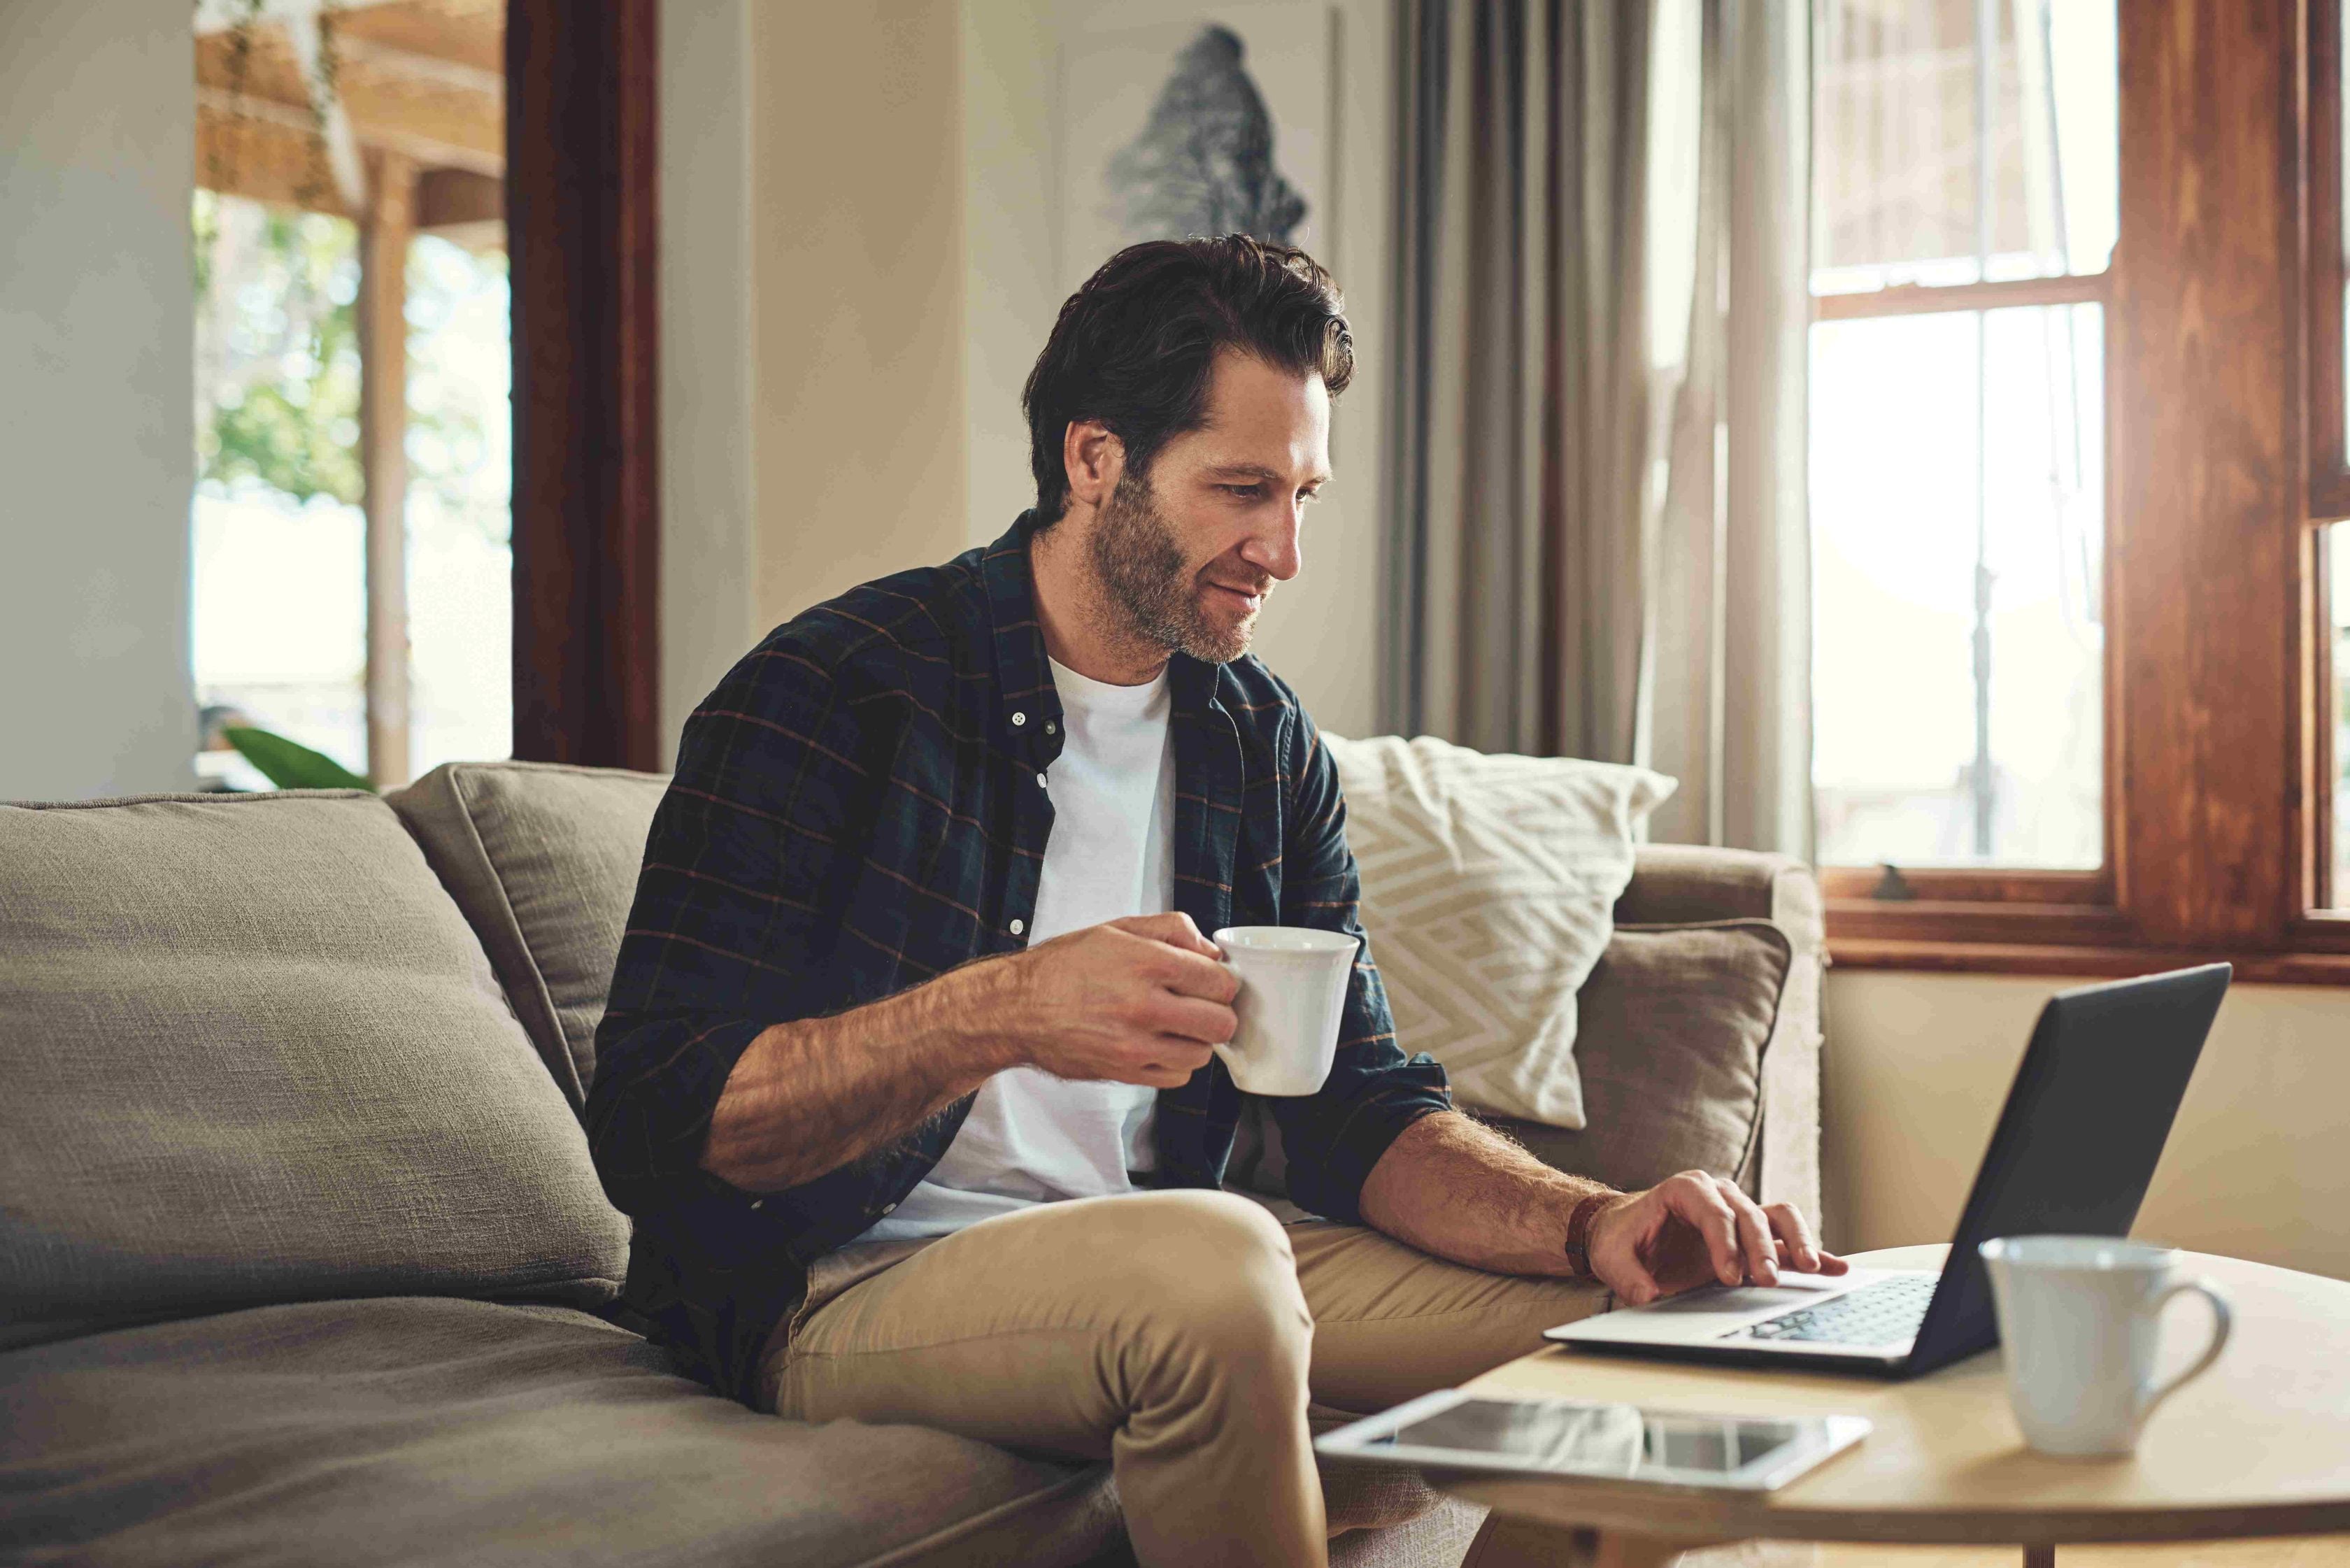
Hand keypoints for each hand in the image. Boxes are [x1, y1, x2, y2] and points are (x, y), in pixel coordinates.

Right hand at [984, 912, 1239, 1087]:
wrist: (1017, 1008)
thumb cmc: (1063, 967)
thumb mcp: (1116, 929)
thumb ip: (1171, 930)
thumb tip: (1210, 951)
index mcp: (1147, 963)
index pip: (1220, 981)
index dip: (1222, 981)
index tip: (1212, 981)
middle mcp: (1144, 1006)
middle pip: (1221, 1023)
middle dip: (1218, 1012)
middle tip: (1202, 1006)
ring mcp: (1135, 1044)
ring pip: (1203, 1053)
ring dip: (1197, 1040)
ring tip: (1177, 1026)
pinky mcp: (1125, 1072)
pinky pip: (1177, 1077)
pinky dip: (1176, 1063)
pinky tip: (1159, 1045)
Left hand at [1584, 1171, 1847, 1305]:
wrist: (1627, 1232)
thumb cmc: (1622, 1238)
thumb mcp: (1612, 1256)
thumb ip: (1628, 1276)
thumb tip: (1648, 1296)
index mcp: (1684, 1190)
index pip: (1713, 1211)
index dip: (1724, 1243)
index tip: (1729, 1277)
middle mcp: (1719, 1194)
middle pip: (1749, 1215)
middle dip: (1760, 1248)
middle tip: (1766, 1280)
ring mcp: (1740, 1211)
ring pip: (1777, 1217)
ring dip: (1795, 1242)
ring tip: (1810, 1269)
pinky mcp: (1754, 1234)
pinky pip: (1787, 1236)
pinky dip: (1812, 1250)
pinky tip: (1835, 1267)